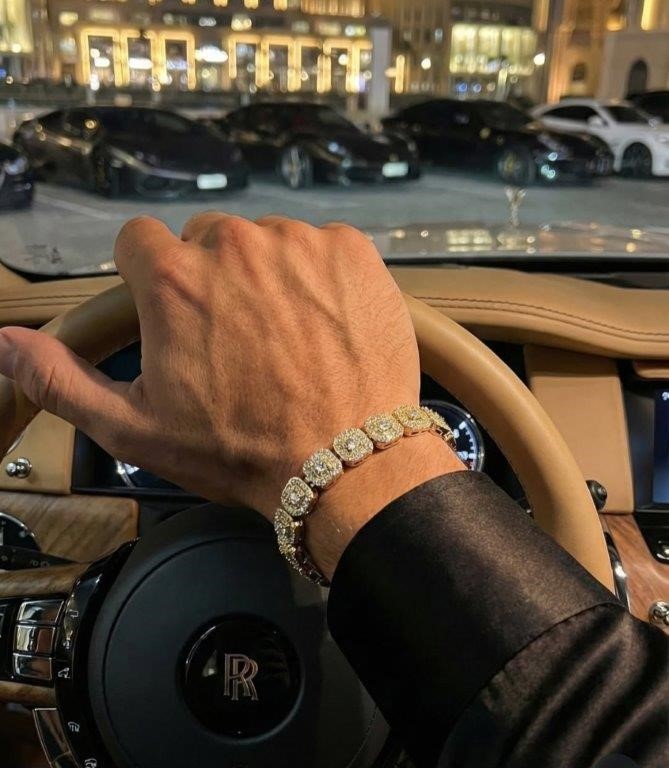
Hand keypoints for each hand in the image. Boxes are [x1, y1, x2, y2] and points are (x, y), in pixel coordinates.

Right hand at [0, 213, 460, 574]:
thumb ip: (60, 378)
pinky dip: (319, 276)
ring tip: (285, 338)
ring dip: (267, 277)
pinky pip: (321, 246)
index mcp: (172, 278)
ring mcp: (300, 242)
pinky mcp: (352, 252)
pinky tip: (324, 324)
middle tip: (236, 339)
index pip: (140, 243)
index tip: (178, 319)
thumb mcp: (133, 427)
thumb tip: (3, 342)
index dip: (154, 283)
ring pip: (265, 242)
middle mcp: (234, 244)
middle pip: (205, 240)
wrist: (344, 464)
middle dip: (211, 279)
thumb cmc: (238, 450)